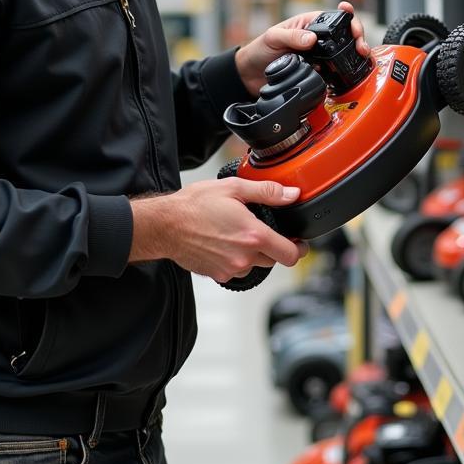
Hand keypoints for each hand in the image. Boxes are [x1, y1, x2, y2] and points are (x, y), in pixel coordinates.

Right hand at [129, 177, 309, 282]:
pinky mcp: (218, 275)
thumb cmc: (194, 205)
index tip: (297, 241)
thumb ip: (267, 192)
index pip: (291, 254)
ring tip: (238, 233)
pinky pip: (237, 270)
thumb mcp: (234, 188)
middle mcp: (245, 257)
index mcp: (254, 235)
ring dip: (253, 253)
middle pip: (274, 260)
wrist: (165, 225)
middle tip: (263, 230)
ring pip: (255, 265)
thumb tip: (291, 194)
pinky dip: (236, 259)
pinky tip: (224, 242)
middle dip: (274, 246)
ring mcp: (231, 269)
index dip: (299, 248)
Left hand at [234, 0, 371, 97]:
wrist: (250, 74)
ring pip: (342, 55)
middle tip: (361, 48)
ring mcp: (318, 57)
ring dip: (352, 57)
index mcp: (309, 24)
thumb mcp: (273, 37)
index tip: (353, 22)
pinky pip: (332, 74)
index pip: (334, 17)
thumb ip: (292, 36)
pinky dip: (339, 74)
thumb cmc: (260, 49)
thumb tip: (311, 38)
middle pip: (344, 36)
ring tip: (358, 60)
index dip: (348, 17)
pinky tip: (341, 76)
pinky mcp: (317, 73)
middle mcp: (317, 39)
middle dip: (357, 39)